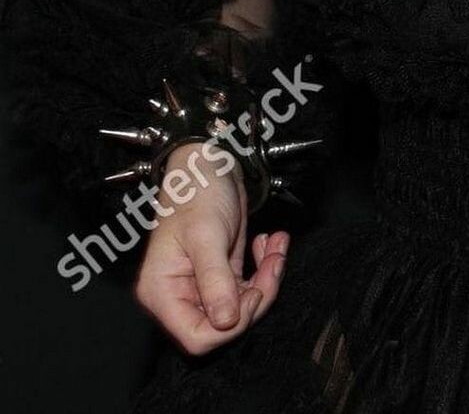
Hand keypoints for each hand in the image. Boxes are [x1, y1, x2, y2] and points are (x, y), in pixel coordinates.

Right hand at [132, 142, 290, 354]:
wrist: (209, 162)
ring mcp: (201, 285)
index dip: (229, 325)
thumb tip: (226, 321)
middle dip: (256, 297)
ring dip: (267, 279)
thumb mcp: (207, 234)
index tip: (252, 292)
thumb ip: (215, 279)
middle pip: (223, 326)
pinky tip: (270, 242)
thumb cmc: (198, 192)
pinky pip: (247, 288)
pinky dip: (265, 268)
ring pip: (241, 307)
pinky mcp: (221, 274)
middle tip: (274, 260)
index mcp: (162, 292)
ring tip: (276, 245)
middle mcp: (179, 294)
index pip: (196, 336)